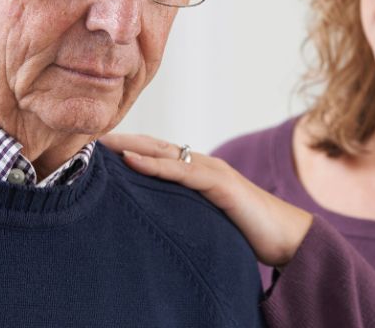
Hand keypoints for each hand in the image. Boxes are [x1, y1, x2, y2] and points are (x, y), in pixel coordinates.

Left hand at [99, 133, 312, 267]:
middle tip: (86, 138)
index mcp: (198, 172)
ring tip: (99, 143)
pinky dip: (154, 165)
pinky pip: (181, 173)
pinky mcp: (221, 185)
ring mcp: (212, 171)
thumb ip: (185, 211)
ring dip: (129, 145)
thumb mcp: (207, 218)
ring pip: (163, 152)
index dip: (127, 147)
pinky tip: (131, 161)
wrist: (288, 237)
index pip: (156, 153)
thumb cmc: (248, 230)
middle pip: (154, 145)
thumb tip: (157, 220)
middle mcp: (202, 164)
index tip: (95, 148)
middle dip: (121, 139)